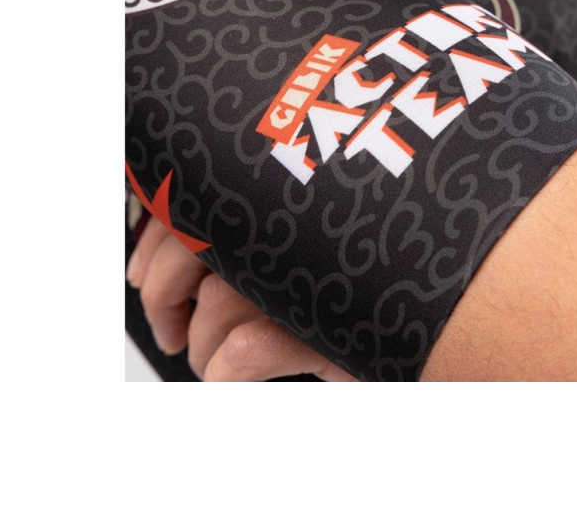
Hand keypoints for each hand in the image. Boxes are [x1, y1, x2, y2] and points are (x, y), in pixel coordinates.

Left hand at [127, 216, 355, 381]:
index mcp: (279, 198)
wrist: (434, 324)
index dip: (155, 240)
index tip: (142, 272)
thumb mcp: (298, 255)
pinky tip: (234, 378)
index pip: (194, 200)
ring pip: (212, 307)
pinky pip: (240, 354)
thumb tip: (170, 256)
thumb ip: (251, 238)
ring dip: (202, 347)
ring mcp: (308, 273)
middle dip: (163, 296)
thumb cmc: (364, 286)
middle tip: (168, 327)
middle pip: (190, 248)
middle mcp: (292, 226)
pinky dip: (223, 375)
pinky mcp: (320, 328)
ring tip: (214, 361)